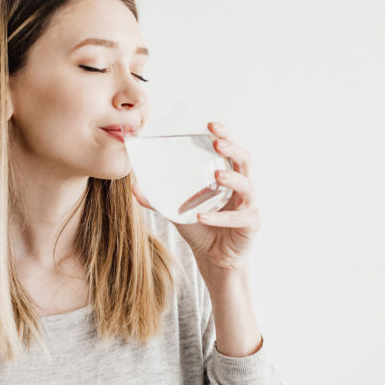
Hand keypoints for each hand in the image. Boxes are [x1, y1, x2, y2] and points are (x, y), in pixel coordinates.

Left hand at [131, 121, 261, 282]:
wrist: (215, 259)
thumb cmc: (201, 228)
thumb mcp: (177, 210)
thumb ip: (158, 199)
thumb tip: (133, 186)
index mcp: (227, 175)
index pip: (229, 149)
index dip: (224, 134)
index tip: (210, 125)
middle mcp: (242, 186)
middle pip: (244, 160)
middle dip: (232, 148)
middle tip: (216, 142)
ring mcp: (249, 205)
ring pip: (246, 186)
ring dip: (232, 179)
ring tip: (216, 175)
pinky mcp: (251, 224)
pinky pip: (237, 218)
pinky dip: (219, 217)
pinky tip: (202, 217)